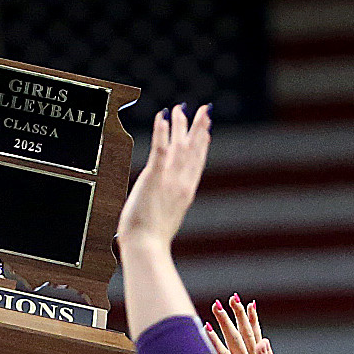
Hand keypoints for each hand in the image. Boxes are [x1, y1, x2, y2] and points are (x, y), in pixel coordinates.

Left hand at [117, 105, 213, 245]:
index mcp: (185, 194)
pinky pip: (159, 148)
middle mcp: (181, 183)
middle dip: (199, 129)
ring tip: (181, 108)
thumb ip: (166, 209)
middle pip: (193, 150)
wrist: (147, 246)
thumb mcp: (164, 221)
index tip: (206, 133)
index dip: (202, 146)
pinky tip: (163, 116)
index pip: (196, 165)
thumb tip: (164, 210)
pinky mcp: (153, 176)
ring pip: (178, 145)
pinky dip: (162, 131)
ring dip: (180, 125)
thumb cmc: (151, 241)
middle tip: (204, 111)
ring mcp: (169, 179)